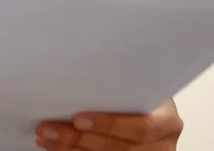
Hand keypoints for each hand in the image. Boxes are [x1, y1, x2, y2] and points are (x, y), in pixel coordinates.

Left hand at [35, 99, 182, 150]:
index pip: (141, 127)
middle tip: (49, 128)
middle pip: (119, 148)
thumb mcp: (140, 85)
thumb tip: (80, 70)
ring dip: (71, 150)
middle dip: (80, 139)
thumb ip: (123, 85)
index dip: (110, 125)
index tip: (79, 118)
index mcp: (167, 122)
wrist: (153, 113)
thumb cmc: (142, 94)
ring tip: (46, 136)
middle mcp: (161, 146)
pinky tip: (56, 147)